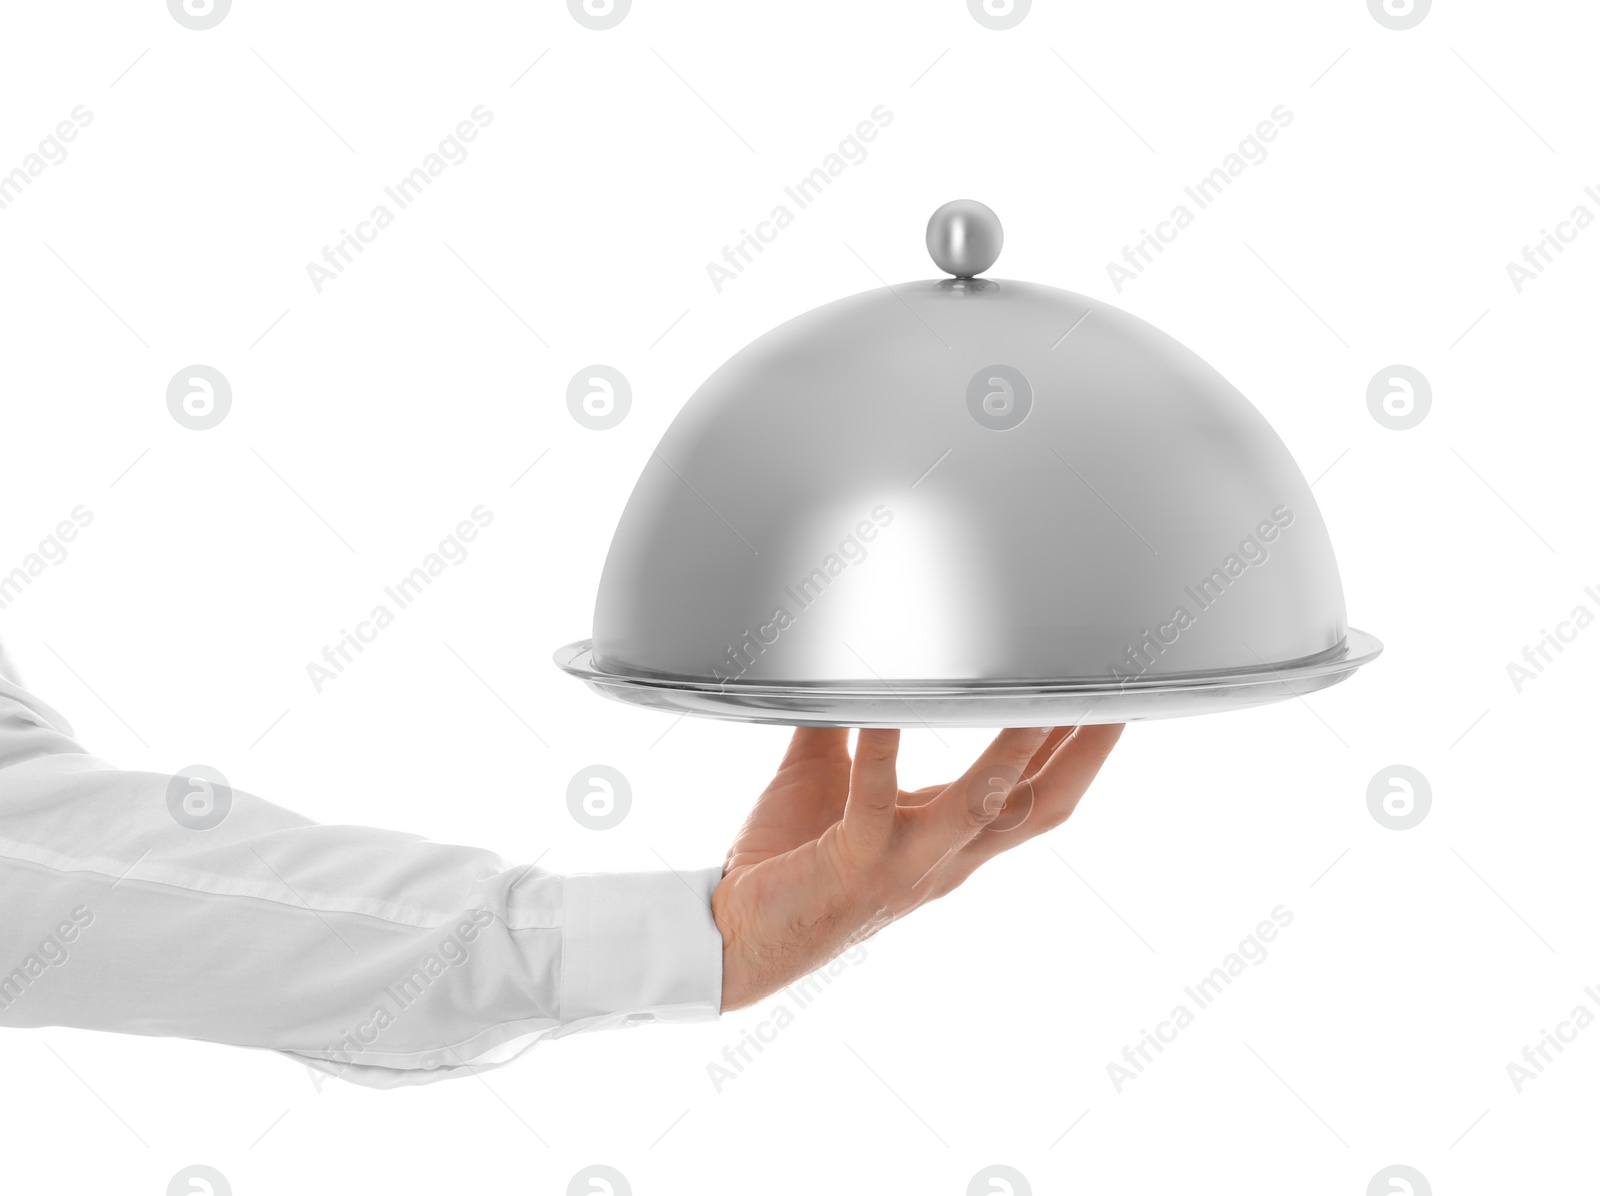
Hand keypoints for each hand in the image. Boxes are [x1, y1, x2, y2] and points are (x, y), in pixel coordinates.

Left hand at [711, 724, 1122, 1010]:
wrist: (736, 938)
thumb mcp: (832, 780)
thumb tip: (847, 666)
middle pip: (1039, 808)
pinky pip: (876, 800)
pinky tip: (885, 705)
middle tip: (1114, 693)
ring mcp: (904, 865)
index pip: (1035, 796)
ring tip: (1033, 697)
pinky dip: (883, 748)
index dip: (1081, 752)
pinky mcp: (854, 861)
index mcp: (948, 841)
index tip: (1112, 700)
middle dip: (1084, 752)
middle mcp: (942, 859)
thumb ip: (850, 727)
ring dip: (1013, 750)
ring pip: (981, 806)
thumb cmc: (787, 863)